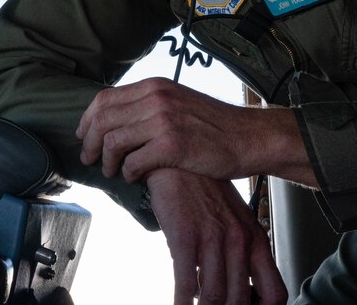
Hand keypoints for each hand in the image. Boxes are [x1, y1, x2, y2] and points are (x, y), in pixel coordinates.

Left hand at [76, 77, 311, 184]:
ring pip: (113, 142)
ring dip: (106, 161)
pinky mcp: (172, 146)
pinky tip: (133, 177)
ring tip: (110, 171)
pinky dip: (128, 173)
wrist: (250, 137)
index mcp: (153, 86)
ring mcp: (163, 121)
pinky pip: (133, 162)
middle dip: (90, 143)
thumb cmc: (214, 124)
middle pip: (102, 120)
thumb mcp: (177, 100)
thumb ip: (148, 104)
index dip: (87, 119)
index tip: (83, 135)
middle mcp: (155, 99)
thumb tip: (116, 117)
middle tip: (88, 158)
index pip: (104, 99)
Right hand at [146, 169, 285, 304]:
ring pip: (214, 296)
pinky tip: (179, 304)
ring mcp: (212, 241)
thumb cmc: (203, 188)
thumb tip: (231, 283)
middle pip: (239, 300)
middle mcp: (238, 242)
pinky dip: (182, 301)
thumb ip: (240, 250)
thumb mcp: (235, 218)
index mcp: (255, 239)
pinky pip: (186, 283)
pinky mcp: (184, 238)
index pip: (274, 293)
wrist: (177, 161)